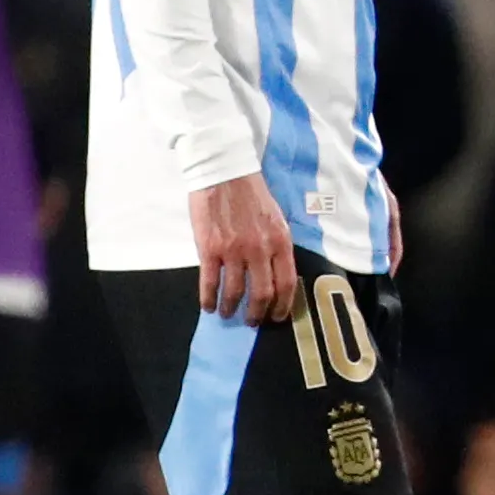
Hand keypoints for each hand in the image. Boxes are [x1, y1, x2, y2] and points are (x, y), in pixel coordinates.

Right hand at [190, 175, 300, 322]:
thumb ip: (277, 246)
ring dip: (230, 308)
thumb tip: (276, 274)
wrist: (224, 173)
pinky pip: (210, 283)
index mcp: (280, 241)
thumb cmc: (251, 194)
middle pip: (262, 294)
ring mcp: (234, 250)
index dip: (283, 306)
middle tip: (252, 322)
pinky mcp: (210, 249)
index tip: (277, 318)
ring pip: (235, 292)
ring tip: (226, 313)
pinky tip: (208, 306)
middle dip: (257, 314)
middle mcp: (260, 249)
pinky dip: (208, 299)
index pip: (286, 283)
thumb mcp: (276, 219)